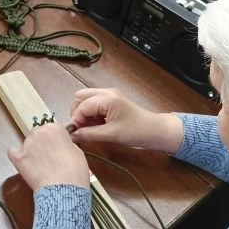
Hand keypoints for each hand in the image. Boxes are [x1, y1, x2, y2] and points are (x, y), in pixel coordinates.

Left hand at [8, 123, 89, 191]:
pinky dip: (18, 157)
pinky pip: (13, 153)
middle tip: (49, 158)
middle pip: (38, 134)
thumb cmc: (75, 171)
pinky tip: (25, 165)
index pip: (53, 129)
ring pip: (27, 144)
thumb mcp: (77, 152)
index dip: (56, 140)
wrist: (63, 189)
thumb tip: (61, 145)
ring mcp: (26, 144)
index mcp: (54, 128)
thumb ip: (66, 143)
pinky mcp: (17, 157)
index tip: (59, 149)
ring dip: (32, 151)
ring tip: (39, 166)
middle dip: (43, 144)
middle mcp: (38, 132)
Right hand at [69, 88, 184, 152]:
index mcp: (107, 99)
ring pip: (86, 99)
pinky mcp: (112, 100)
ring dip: (83, 113)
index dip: (75, 120)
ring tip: (90, 128)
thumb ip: (89, 134)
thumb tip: (72, 135)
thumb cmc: (136, 132)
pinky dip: (91, 113)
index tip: (74, 134)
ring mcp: (109, 94)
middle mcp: (106, 92)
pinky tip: (97, 125)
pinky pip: (94, 102)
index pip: (81, 106)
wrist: (156, 130)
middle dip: (77, 112)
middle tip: (81, 129)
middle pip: (80, 97)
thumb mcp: (111, 135)